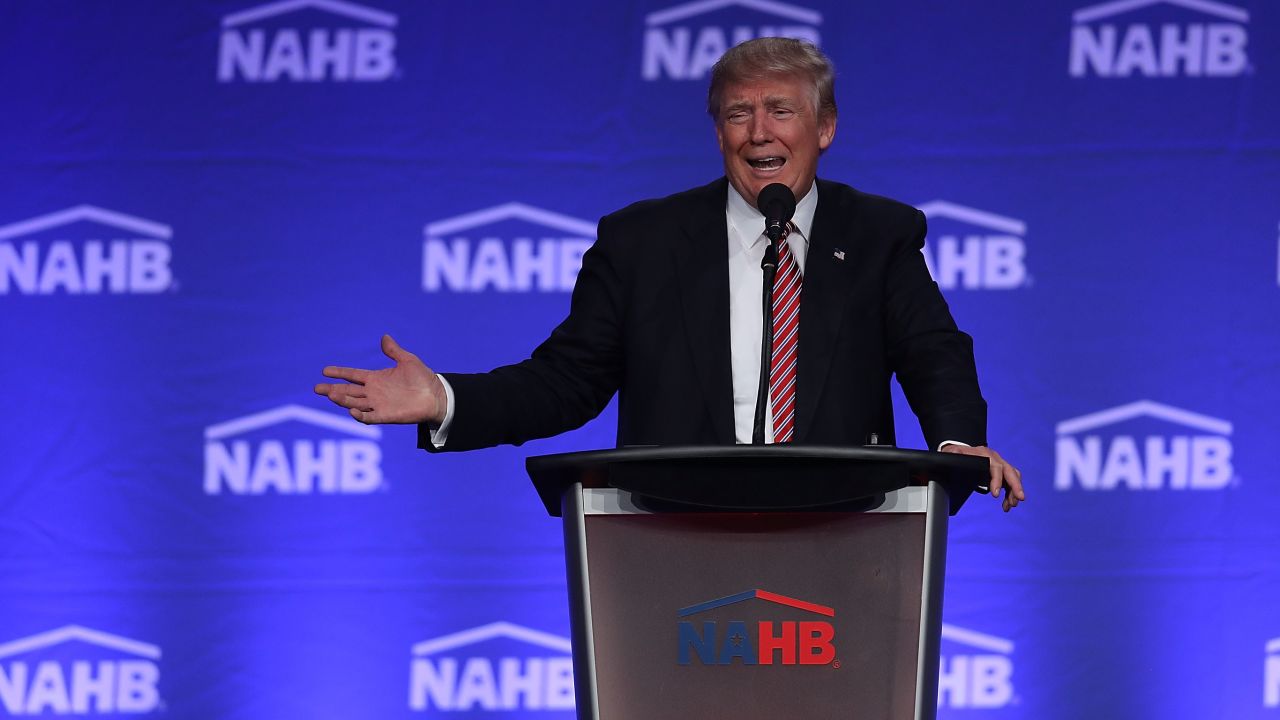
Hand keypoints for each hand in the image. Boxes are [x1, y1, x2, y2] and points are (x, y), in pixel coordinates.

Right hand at [314, 335, 446, 424]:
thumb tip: (384, 337)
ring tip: (331, 395)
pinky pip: (370, 417)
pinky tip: (352, 411)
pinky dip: (360, 416)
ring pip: (355, 403)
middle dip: (332, 389)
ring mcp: (379, 405)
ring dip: (343, 400)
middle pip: (348, 391)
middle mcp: (374, 392)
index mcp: (376, 378)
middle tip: (317, 388)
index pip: (353, 375)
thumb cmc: (422, 378)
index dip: (339, 373)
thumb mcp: (408, 360)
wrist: (436, 395)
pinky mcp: (387, 416)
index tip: (324, 370)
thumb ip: (394, 351)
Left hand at [941, 444, 1024, 511]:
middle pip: (1009, 471)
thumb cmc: (957, 454)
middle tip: (1018, 499)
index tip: (995, 495)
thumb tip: (955, 454)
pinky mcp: (1001, 471)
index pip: (995, 466)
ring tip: (1010, 506)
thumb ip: (954, 455)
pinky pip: (1010, 482)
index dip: (997, 480)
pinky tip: (1007, 504)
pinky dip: (1010, 494)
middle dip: (1015, 486)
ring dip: (1014, 492)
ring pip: (1013, 477)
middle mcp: (995, 458)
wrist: (961, 451)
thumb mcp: (953, 454)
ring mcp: (999, 464)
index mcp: (984, 454)